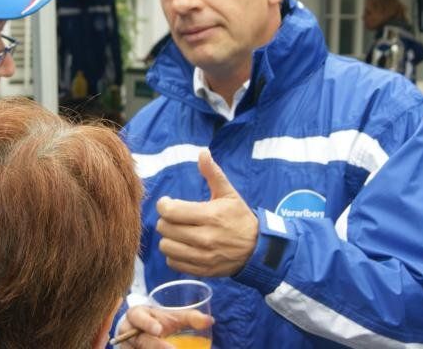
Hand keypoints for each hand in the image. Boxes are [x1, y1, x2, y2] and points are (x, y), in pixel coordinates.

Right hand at [117, 305, 213, 347]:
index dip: (146, 323)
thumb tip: (210, 320)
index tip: (159, 329)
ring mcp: (127, 347)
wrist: (143, 331)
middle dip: (156, 346)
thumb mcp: (172, 317)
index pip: (137, 316)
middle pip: (140, 341)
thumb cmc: (159, 321)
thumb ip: (190, 318)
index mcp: (136, 315)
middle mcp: (128, 332)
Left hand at [156, 150, 257, 276]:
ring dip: (168, 238)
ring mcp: (203, 256)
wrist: (257, 249)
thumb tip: (202, 152)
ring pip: (166, 246)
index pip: (170, 211)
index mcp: (210, 215)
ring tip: (177, 232)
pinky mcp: (201, 270)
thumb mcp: (228, 193)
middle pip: (165, 228)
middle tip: (175, 217)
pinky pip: (173, 263)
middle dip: (166, 220)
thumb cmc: (240, 218)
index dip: (164, 204)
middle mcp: (204, 237)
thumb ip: (212, 173)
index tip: (168, 202)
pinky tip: (182, 246)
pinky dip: (174, 254)